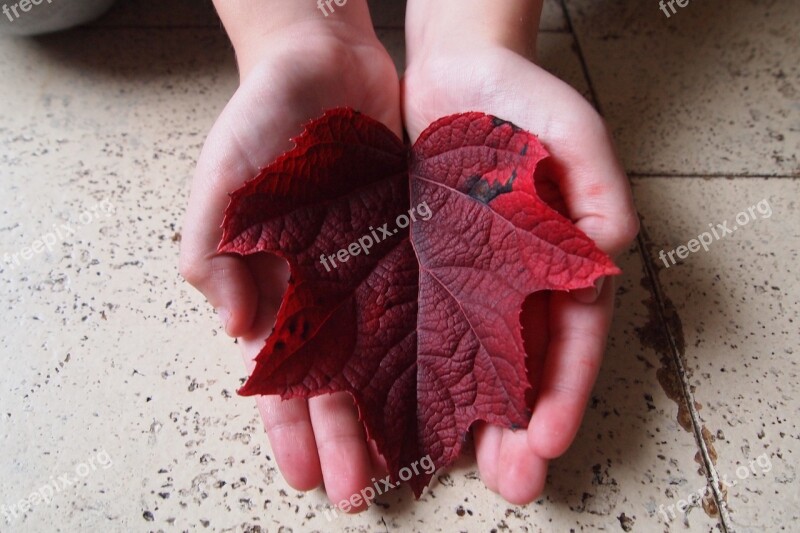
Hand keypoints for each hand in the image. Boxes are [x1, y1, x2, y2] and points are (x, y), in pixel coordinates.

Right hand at [179, 6, 400, 511]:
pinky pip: (424, 303)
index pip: (282, 375)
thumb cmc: (261, 117)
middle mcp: (329, 290)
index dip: (292, 428)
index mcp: (278, 286)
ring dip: (391, 408)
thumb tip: (231, 326)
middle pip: (336, 380)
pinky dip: (432, 345)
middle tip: (360, 494)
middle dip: (344, 438)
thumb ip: (211, 249)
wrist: (321, 60)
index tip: (307, 477)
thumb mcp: (221, 179)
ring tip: (408, 460)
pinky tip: (449, 382)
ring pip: (384, 356)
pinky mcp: (411, 244)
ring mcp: (371, 270)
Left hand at [403, 36, 638, 503]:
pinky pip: (420, 326)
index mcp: (561, 260)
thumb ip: (599, 189)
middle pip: (525, 366)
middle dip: (522, 428)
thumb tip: (608, 250)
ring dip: (474, 418)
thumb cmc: (519, 97)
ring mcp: (467, 280)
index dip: (564, 390)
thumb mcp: (574, 132)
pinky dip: (422, 370)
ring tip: (466, 469)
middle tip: (514, 482)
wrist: (452, 70)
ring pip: (474, 361)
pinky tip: (410, 409)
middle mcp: (515, 281)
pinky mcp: (418, 268)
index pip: (571, 336)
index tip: (549, 440)